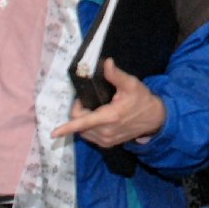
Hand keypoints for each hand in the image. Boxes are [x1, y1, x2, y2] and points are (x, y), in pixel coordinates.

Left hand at [51, 59, 165, 147]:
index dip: (66, 128)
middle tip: (86, 99)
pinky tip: (97, 117)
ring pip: (83, 132)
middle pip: (80, 125)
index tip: (54, 133)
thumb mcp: (131, 84)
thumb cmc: (142, 99)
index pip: (82, 123)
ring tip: (93, 107)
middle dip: (78, 112)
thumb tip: (106, 63)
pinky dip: (88, 127)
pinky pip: (90, 136)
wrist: (154, 119)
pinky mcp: (108, 144)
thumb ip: (116, 75)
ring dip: (83, 121)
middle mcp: (106, 132)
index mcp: (109, 117)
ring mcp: (107, 140)